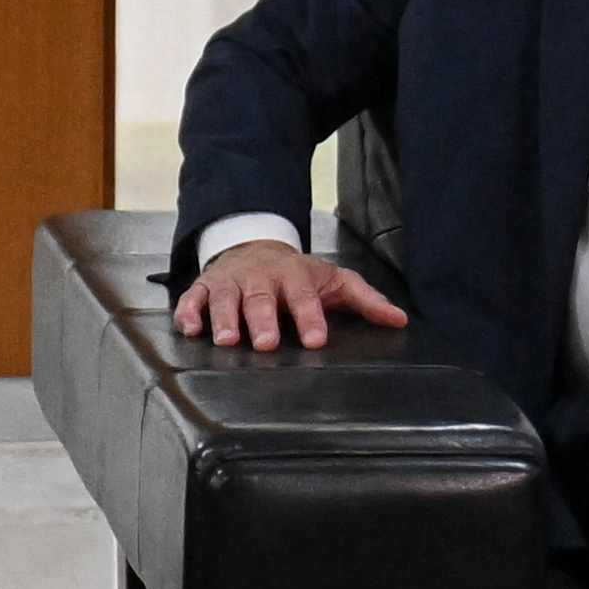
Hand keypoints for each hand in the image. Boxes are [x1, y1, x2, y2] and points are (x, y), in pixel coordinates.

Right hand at [173, 242, 407, 354]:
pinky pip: (193, 299)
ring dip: (225, 318)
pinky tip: (190, 329)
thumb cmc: (298, 274)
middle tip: (266, 342)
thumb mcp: (333, 281)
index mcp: (294, 275)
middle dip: (262, 319)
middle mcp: (261, 277)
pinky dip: (189, 312)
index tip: (315, 340)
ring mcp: (231, 281)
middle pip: (261, 297)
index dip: (309, 317)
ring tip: (227, 340)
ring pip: (226, 298)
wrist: (255, 245)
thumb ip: (365, 300)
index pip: (304, 296)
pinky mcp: (205, 287)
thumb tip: (399, 320)